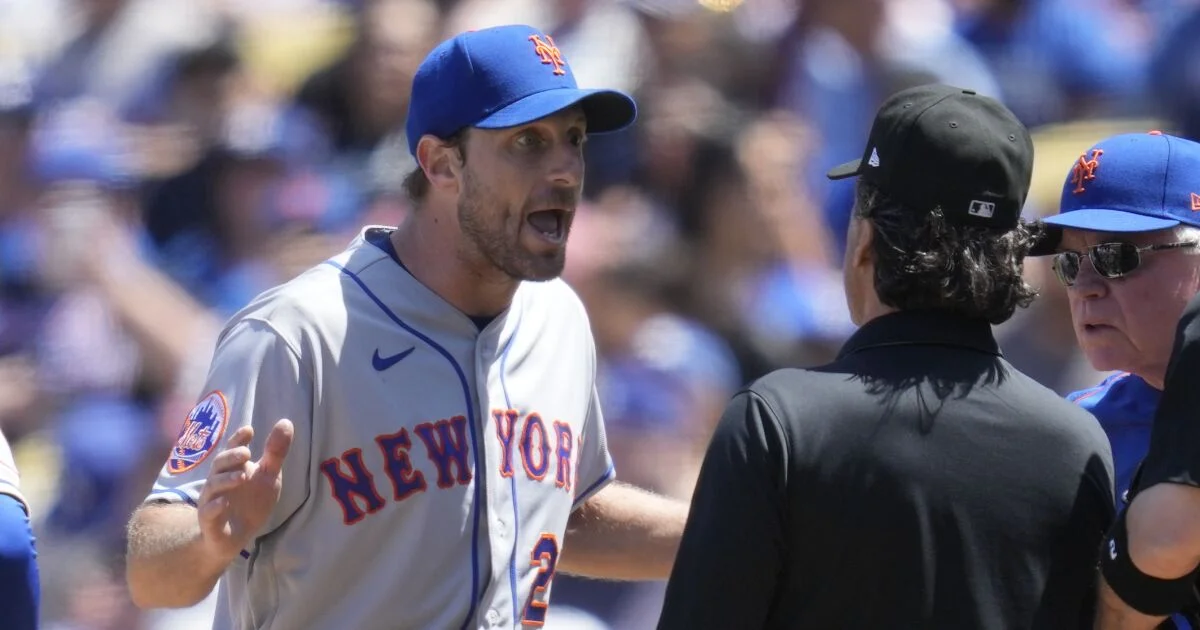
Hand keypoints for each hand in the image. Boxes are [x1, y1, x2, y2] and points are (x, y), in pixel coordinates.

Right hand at [196, 419, 293, 560]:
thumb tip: (286, 421)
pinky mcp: (209, 521)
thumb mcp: (268, 477)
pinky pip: (208, 512)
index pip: (233, 449)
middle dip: (231, 457)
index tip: (249, 430)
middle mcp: (219, 481)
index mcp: (234, 468)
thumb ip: (275, 453)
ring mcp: (212, 500)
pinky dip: (215, 506)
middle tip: (247, 454)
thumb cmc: (251, 503)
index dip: (238, 439)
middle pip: (219, 464)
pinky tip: (225, 503)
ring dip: (226, 479)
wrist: (236, 538)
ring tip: (243, 476)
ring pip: (213, 486)